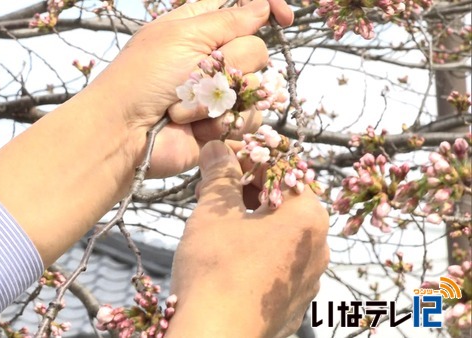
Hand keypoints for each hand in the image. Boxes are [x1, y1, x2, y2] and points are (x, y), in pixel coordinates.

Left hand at [85, 0, 293, 177]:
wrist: (125, 134)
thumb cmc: (143, 79)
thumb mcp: (183, 36)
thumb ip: (229, 20)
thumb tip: (262, 6)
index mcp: (198, 27)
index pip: (243, 7)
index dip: (267, 7)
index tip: (285, 17)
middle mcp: (212, 58)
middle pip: (255, 50)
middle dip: (231, 64)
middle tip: (197, 75)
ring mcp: (218, 93)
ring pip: (257, 88)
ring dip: (221, 100)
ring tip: (185, 109)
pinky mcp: (221, 125)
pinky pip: (250, 120)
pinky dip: (223, 124)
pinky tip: (198, 130)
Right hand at [167, 141, 328, 337]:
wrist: (215, 336)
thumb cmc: (217, 268)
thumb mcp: (215, 212)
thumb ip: (221, 174)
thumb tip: (218, 148)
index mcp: (307, 217)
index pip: (282, 171)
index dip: (247, 160)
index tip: (220, 160)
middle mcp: (319, 248)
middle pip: (284, 203)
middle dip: (247, 191)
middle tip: (211, 192)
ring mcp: (309, 280)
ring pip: (281, 236)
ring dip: (251, 221)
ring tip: (216, 224)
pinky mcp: (294, 304)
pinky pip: (279, 266)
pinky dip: (257, 252)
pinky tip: (229, 258)